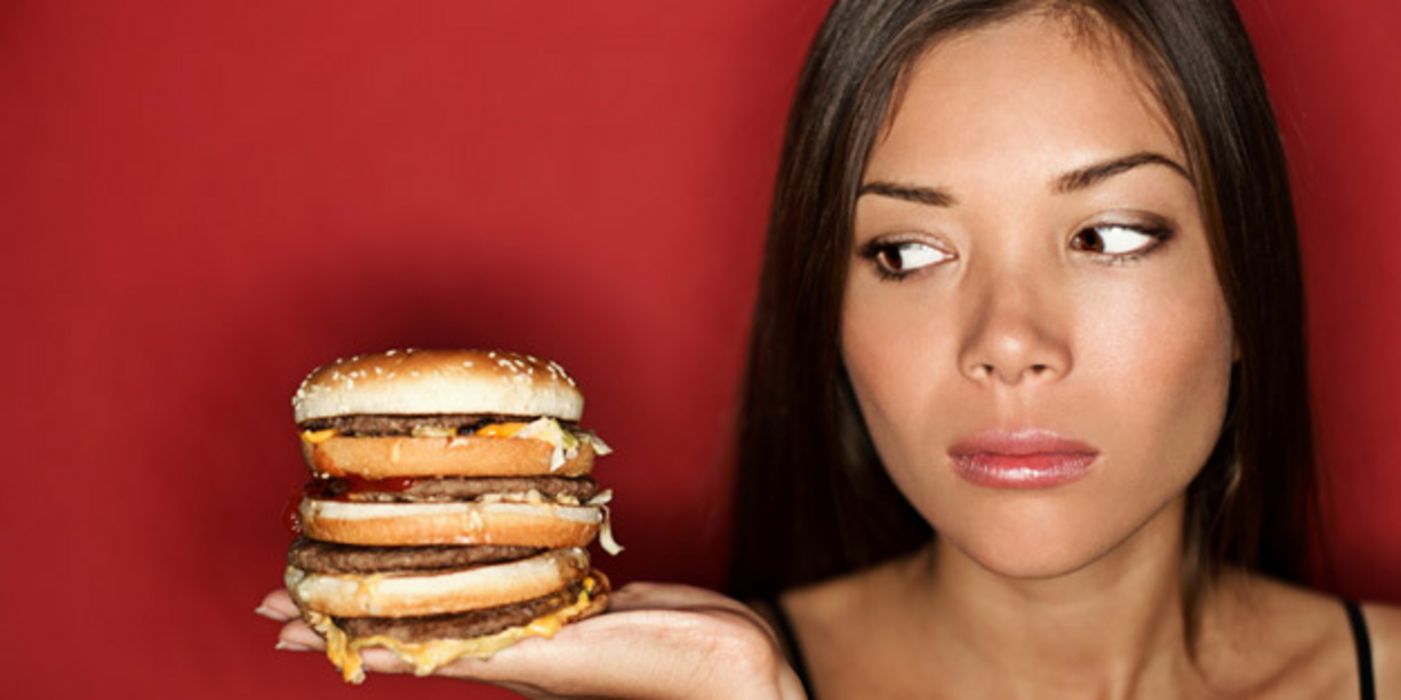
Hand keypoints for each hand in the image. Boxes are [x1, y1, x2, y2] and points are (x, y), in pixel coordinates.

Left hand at [256, 581, 806, 699]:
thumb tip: (415, 650)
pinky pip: (512, 571)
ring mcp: (544, 620)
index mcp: (503, 661)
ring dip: (406, 574)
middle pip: (416, 616)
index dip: (337, 631)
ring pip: (457, 592)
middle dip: (354, 599)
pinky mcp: (580, 597)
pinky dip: (474, 556)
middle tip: (293, 578)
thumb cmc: (663, 668)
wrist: (734, 670)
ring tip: (367, 549)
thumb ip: (505, 649)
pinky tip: (470, 535)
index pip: (400, 643)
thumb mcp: (570, 659)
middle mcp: (513, 643)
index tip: (275, 616)